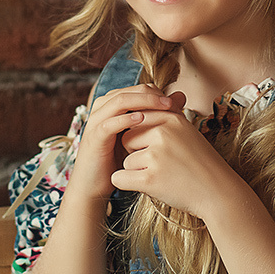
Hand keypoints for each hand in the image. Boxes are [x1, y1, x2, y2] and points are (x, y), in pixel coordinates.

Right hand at [69, 85, 180, 201]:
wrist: (95, 184)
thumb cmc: (119, 159)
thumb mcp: (141, 136)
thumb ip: (159, 115)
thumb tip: (180, 96)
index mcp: (114, 105)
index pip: (137, 88)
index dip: (157, 93)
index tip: (176, 103)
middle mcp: (103, 108)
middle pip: (129, 91)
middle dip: (152, 95)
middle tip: (171, 103)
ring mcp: (96, 121)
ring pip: (120, 101)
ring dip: (143, 102)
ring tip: (163, 107)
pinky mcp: (93, 137)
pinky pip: (109, 123)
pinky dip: (125, 120)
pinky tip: (141, 120)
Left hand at [113, 98, 243, 218]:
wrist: (218, 192)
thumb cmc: (199, 162)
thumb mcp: (185, 130)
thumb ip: (164, 116)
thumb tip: (146, 95)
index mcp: (171, 118)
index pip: (136, 120)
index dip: (143, 137)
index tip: (160, 149)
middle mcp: (163, 133)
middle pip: (126, 139)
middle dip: (136, 153)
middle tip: (162, 163)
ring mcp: (156, 156)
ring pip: (126, 161)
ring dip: (138, 171)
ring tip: (164, 175)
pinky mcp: (150, 179)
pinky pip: (120, 178)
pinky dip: (128, 184)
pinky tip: (149, 186)